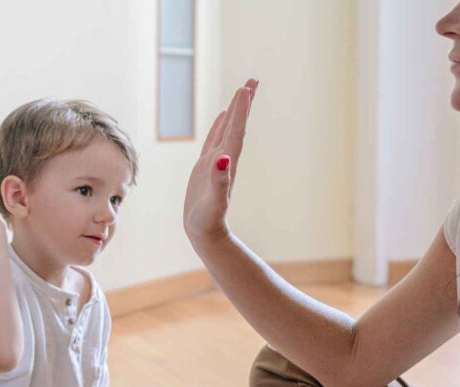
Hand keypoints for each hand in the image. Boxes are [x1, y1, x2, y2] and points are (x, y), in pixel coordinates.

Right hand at [183, 78, 258, 243]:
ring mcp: (215, 161)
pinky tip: (223, 116)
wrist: (205, 234)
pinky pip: (215, 139)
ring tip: (243, 91)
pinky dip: (220, 125)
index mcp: (227, 163)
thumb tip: (223, 159)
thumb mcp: (214, 202)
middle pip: (237, 125)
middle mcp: (224, 159)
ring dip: (236, 111)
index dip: (241, 110)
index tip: (246, 88)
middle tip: (253, 79)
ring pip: (228, 129)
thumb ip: (219, 181)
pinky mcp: (206, 167)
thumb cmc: (208, 220)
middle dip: (244, 103)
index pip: (236, 131)